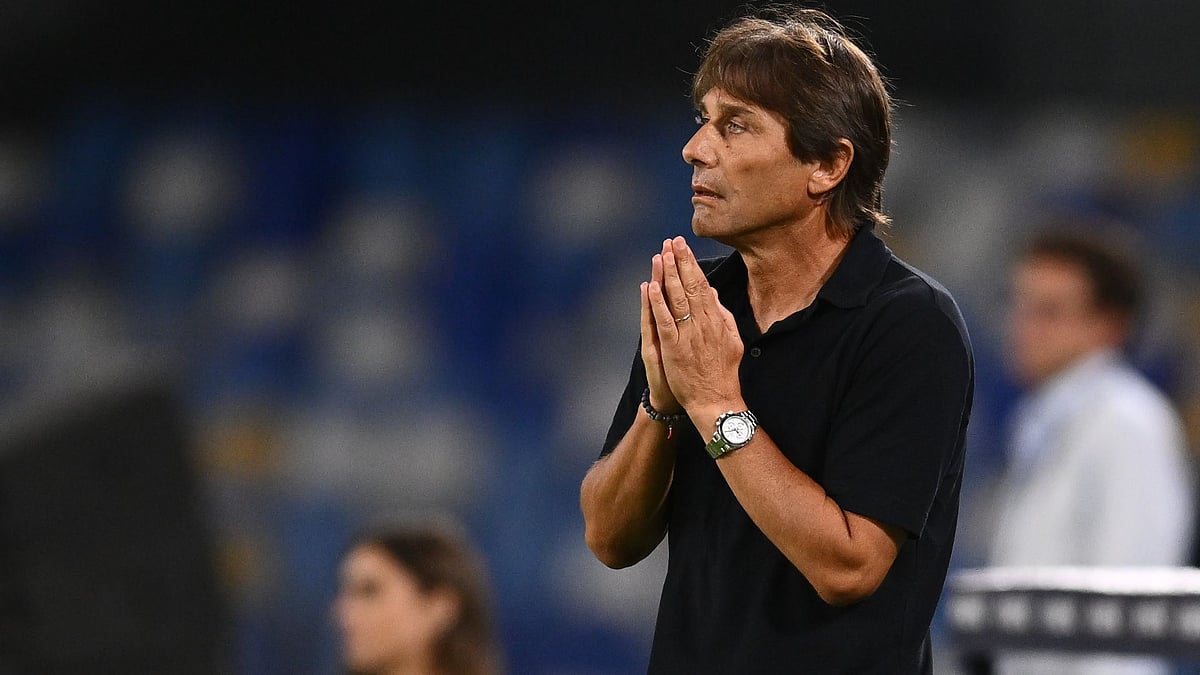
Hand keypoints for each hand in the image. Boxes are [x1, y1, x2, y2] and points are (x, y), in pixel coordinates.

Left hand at [646, 237, 743, 413]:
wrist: (717, 401)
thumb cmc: (724, 373)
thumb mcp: (732, 340)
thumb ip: (722, 315)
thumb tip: (711, 292)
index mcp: (716, 320)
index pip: (702, 285)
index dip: (691, 264)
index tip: (683, 247)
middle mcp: (703, 324)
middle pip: (690, 287)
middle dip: (679, 262)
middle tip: (671, 241)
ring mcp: (688, 336)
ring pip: (677, 300)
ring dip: (667, 276)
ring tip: (660, 255)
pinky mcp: (674, 349)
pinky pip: (665, 322)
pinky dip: (658, 303)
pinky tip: (651, 287)